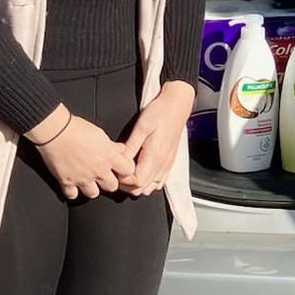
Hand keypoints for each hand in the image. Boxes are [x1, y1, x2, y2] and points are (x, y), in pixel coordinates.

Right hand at [30, 106, 136, 201]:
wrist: (55, 131)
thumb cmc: (76, 128)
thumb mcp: (100, 133)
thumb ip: (112, 145)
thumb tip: (120, 149)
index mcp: (108, 157)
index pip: (128, 171)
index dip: (125, 170)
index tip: (121, 168)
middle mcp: (98, 170)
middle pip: (112, 186)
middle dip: (109, 182)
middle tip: (104, 175)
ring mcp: (82, 178)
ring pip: (94, 194)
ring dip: (91, 188)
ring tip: (88, 181)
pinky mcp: (67, 182)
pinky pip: (72, 195)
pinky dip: (72, 191)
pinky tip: (72, 184)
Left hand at [118, 82, 193, 196]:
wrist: (177, 105)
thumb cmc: (160, 112)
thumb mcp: (141, 127)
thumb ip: (130, 147)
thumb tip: (119, 161)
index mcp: (154, 157)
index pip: (137, 182)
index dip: (123, 180)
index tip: (116, 169)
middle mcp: (162, 164)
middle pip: (142, 189)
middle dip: (127, 184)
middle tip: (118, 171)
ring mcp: (167, 165)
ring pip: (150, 188)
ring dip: (137, 184)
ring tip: (127, 171)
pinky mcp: (169, 162)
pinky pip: (158, 182)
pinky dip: (148, 181)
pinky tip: (140, 170)